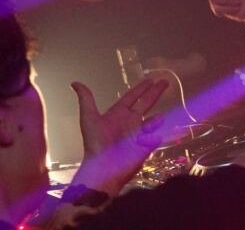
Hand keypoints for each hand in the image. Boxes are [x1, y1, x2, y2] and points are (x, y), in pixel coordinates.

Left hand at [71, 79, 168, 195]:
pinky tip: (144, 140)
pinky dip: (153, 137)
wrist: (104, 168)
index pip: (133, 97)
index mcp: (119, 113)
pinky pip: (157, 136)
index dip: (142, 88)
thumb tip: (75, 83)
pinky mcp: (147, 144)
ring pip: (154, 120)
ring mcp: (140, 132)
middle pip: (147, 102)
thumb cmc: (95, 144)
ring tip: (148, 125)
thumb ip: (86, 99)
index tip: (151, 80)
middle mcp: (131, 120)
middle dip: (156, 92)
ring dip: (154, 121)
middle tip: (165, 82)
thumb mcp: (89, 119)